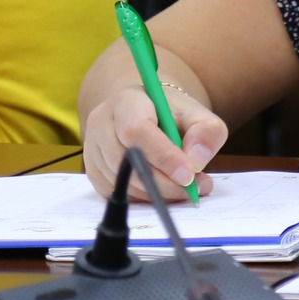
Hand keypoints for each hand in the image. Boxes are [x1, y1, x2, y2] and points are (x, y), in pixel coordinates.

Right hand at [83, 83, 226, 201]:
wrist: (148, 114)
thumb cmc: (171, 115)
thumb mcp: (197, 114)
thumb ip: (206, 132)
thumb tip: (196, 161)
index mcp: (126, 101)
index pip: (137, 131)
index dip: (163, 157)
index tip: (188, 176)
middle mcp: (101, 122)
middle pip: (127, 160)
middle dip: (163, 182)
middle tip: (192, 189)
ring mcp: (92, 148)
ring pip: (121, 181)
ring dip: (156, 192)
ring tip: (183, 188)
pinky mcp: (92, 170)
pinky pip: (116, 193)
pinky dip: (142, 198)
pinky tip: (162, 189)